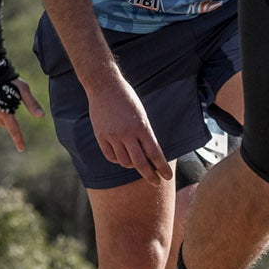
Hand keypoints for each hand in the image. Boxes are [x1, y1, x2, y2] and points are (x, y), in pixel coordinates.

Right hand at [0, 52, 44, 150]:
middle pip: (5, 125)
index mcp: (5, 111)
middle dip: (9, 118)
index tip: (21, 149)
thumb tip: (41, 116)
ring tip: (1, 102)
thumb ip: (31, 103)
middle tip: (10, 102)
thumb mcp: (22, 88)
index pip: (13, 130)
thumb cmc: (7, 78)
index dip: (18, 140)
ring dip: (0, 119)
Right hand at [84, 71, 171, 186]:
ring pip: (124, 162)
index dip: (162, 167)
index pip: (155, 153)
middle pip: (140, 162)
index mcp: (141, 126)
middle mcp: (127, 133)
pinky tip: (121, 156)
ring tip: (135, 162)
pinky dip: (117, 159)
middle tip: (156, 182)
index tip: (168, 177)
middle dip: (150, 175)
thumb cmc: (127, 99)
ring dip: (132, 165)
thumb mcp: (141, 115)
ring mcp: (112, 135)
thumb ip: (144, 134)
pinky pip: (110, 156)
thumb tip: (149, 155)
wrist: (105, 86)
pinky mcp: (100, 136)